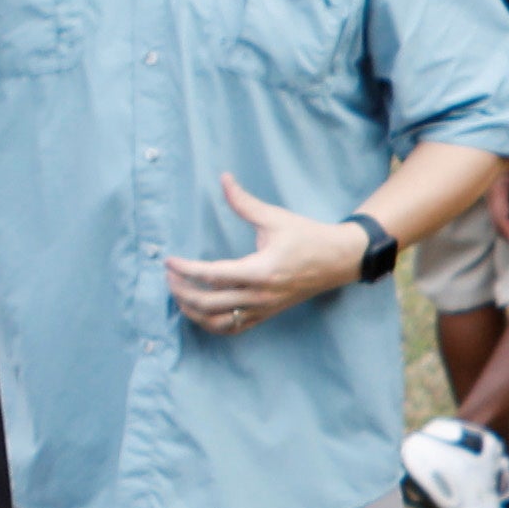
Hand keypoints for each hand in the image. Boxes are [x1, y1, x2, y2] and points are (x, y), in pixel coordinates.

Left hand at [168, 176, 369, 332]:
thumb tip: (224, 179)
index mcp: (261, 271)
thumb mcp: (275, 217)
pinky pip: (233, 328)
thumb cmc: (308, 236)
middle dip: (182, 291)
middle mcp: (260, 295)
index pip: (213, 275)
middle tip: (169, 276)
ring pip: (218, 322)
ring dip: (193, 312)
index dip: (186, 269)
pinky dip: (211, 324)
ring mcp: (263, 308)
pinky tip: (199, 312)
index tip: (169, 261)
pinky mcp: (267, 314)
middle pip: (209, 303)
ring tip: (179, 296)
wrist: (339, 260)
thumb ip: (244, 202)